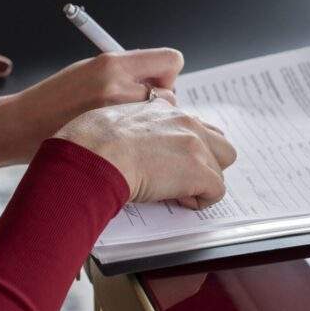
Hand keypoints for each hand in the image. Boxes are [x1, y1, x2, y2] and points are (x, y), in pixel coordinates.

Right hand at [6, 48, 185, 160]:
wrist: (22, 125)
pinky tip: (119, 140)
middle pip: (171, 92)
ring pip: (162, 119)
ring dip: (151, 121)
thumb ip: (123, 71)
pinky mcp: (115, 140)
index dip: (166, 72)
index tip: (153, 81)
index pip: (170, 60)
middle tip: (135, 108)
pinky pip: (147, 138)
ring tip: (123, 125)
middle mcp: (118, 87)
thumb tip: (155, 77)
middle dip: (159, 100)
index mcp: (112, 63)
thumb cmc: (53, 99)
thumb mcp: (88, 70)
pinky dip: (140, 139)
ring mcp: (118, 116)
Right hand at [56, 98, 235, 209]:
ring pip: (220, 166)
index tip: (171, 161)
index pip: (191, 124)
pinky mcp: (199, 170)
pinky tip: (178, 201)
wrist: (94, 154)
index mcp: (160, 109)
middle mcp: (183, 122)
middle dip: (206, 162)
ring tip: (177, 191)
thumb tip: (124, 141)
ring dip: (203, 181)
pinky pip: (217, 190)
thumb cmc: (89, 142)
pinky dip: (201, 200)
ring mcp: (195, 145)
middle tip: (181, 177)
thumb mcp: (108, 119)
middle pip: (218, 142)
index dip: (186, 147)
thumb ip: (127, 124)